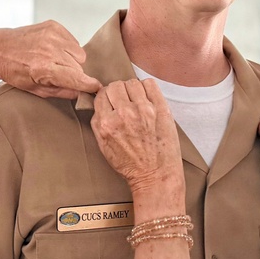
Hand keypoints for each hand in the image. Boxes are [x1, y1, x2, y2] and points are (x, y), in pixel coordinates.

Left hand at [0, 22, 101, 97]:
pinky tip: (52, 50)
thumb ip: (61, 92)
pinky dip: (67, 47)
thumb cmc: (14, 71)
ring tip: (55, 61)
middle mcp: (50, 50)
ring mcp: (53, 35)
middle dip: (74, 73)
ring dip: (72, 59)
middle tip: (59, 74)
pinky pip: (73, 41)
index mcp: (45, 69)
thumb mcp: (35, 89)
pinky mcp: (54, 26)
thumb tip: (81, 92)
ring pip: (79, 54)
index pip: (77, 78)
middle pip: (80, 67)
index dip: (89, 85)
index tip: (97, 88)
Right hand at [91, 79, 183, 198]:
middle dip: (118, 93)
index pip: (101, 94)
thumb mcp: (103, 146)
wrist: (155, 175)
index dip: (106, 97)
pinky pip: (150, 83)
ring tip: (137, 102)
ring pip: (132, 83)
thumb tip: (100, 102)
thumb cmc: (130, 164)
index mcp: (106, 124)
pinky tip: (147, 99)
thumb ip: (98, 123)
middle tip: (124, 102)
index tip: (112, 102)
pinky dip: (147, 88)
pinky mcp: (160, 108)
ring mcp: (144, 110)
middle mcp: (124, 114)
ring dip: (133, 90)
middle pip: (116, 86)